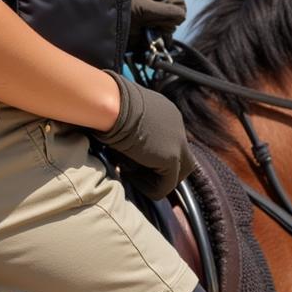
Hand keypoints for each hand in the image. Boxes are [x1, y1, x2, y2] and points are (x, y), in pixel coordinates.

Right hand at [93, 70, 194, 199]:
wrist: (113, 104)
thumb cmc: (110, 104)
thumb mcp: (126, 114)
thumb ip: (133, 129)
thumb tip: (125, 148)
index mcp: (167, 112)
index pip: (168, 140)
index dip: (151, 152)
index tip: (130, 157)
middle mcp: (177, 125)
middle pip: (180, 156)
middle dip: (160, 168)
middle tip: (135, 170)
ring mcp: (178, 142)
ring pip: (178, 172)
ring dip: (156, 179)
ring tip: (131, 174)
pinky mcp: (172, 158)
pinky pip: (167, 184)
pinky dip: (150, 188)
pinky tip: (130, 177)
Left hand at [128, 0, 185, 54]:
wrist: (106, 24)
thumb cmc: (123, 8)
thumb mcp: (145, 8)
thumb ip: (167, 11)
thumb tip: (182, 16)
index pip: (178, 1)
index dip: (172, 10)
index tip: (158, 14)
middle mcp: (159, 1)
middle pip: (177, 15)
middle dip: (166, 22)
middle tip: (149, 22)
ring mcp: (156, 15)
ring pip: (171, 27)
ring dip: (162, 31)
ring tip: (146, 30)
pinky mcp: (152, 28)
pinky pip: (165, 36)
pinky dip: (160, 39)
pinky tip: (150, 38)